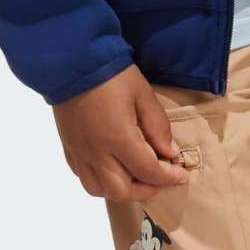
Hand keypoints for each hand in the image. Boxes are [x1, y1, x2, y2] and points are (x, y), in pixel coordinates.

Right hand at [53, 65, 190, 201]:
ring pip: (98, 189)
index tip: (181, 174)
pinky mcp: (68, 145)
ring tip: (134, 175)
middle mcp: (97, 152)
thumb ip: (157, 124)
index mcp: (118, 139)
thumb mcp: (141, 92)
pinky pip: (82, 175)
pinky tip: (109, 165)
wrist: (71, 58)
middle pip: (123, 191)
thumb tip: (169, 152)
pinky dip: (99, 179)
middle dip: (147, 190)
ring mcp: (80, 151)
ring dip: (120, 189)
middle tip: (160, 177)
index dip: (169, 177)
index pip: (148, 172)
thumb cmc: (110, 73)